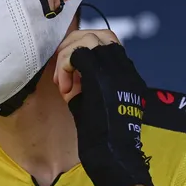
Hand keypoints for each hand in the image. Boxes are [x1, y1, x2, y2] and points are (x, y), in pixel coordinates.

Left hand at [53, 30, 154, 185]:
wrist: (111, 152)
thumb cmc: (100, 130)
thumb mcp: (90, 97)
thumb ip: (83, 77)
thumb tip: (67, 64)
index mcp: (123, 70)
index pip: (105, 39)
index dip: (80, 46)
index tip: (67, 68)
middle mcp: (124, 67)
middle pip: (97, 33)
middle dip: (71, 45)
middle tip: (61, 71)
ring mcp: (116, 70)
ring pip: (88, 39)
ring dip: (67, 55)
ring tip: (62, 81)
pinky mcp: (104, 78)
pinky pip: (81, 53)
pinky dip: (66, 64)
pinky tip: (64, 85)